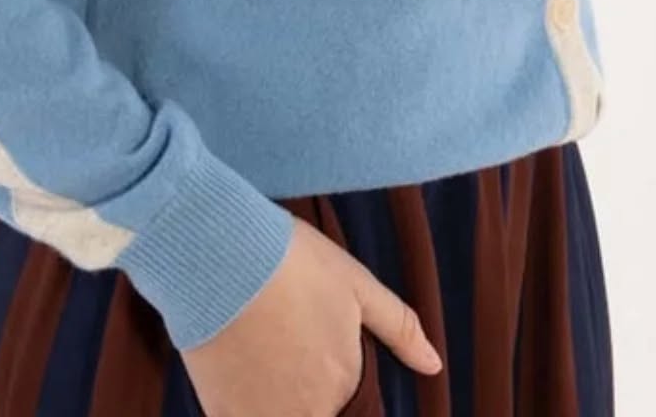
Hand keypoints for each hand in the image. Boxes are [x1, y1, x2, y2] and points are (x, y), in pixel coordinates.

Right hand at [178, 212, 443, 415]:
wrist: (221, 255)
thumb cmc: (293, 263)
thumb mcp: (356, 284)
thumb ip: (399, 328)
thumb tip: (434, 366)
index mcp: (345, 384)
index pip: (351, 408)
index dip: (338, 385)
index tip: (322, 358)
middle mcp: (308, 411)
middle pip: (316, 412)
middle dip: (309, 392)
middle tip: (289, 350)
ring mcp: (263, 416)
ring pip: (282, 415)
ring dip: (279, 399)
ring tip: (267, 358)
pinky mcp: (223, 414)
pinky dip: (247, 405)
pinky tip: (241, 371)